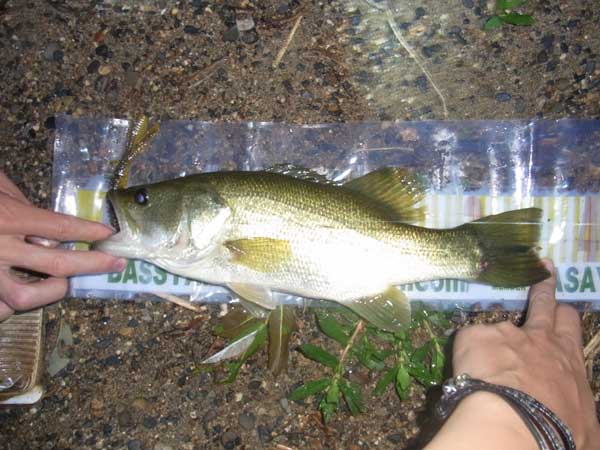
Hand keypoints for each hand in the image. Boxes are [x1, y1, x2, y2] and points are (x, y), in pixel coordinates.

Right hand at [0, 172, 125, 320]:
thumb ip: (18, 204)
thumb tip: (48, 226)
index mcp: (4, 218)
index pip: (59, 226)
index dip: (89, 230)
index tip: (110, 233)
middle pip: (57, 264)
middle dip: (93, 264)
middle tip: (116, 263)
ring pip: (27, 296)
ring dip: (53, 291)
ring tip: (64, 283)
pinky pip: (0, 307)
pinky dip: (13, 303)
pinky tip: (21, 291)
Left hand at [451, 259, 599, 448]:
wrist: (516, 425)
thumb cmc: (557, 432)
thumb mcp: (582, 425)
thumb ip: (572, 407)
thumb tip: (569, 414)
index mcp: (567, 360)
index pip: (569, 327)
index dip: (564, 316)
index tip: (562, 307)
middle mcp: (539, 340)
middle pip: (544, 305)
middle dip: (543, 288)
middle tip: (542, 270)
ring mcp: (505, 334)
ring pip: (499, 322)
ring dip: (493, 332)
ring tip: (484, 348)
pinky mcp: (474, 337)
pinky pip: (467, 343)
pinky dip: (465, 357)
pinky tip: (464, 375)